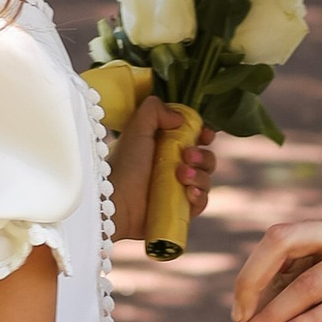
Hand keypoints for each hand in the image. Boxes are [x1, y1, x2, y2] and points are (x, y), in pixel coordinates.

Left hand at [111, 96, 213, 243]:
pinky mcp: (180, 210)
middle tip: (187, 156)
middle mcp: (172, 167)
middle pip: (205, 158)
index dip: (203, 134)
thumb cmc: (124, 165)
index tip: (205, 135)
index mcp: (163, 147)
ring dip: (200, 175)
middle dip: (202, 156)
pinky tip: (189, 193)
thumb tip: (179, 117)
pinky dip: (199, 196)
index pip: (193, 138)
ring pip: (205, 179)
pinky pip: (201, 202)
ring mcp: (177, 190)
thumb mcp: (137, 129)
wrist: (116, 203)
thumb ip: (154, 110)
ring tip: (181, 176)